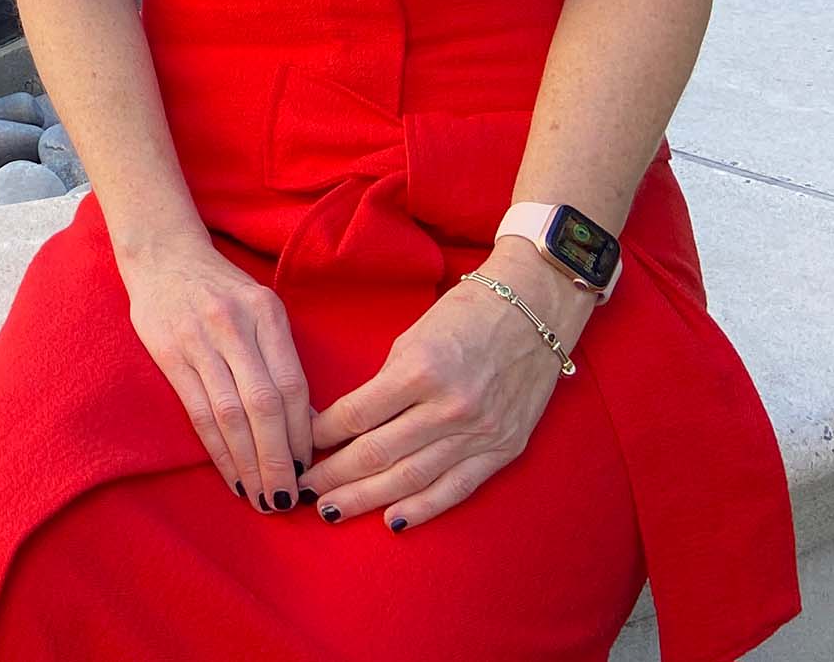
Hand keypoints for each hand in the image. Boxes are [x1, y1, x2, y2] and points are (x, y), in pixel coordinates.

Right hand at [118, 236, 314, 511]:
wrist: (162, 254)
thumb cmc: (221, 288)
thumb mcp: (260, 308)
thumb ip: (281, 357)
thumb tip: (308, 424)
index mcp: (266, 312)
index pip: (292, 385)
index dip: (302, 435)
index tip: (309, 471)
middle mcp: (234, 324)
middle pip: (264, 405)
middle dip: (277, 460)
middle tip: (288, 500)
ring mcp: (199, 339)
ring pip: (230, 414)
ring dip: (249, 463)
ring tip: (263, 498)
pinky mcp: (169, 353)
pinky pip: (198, 412)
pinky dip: (217, 451)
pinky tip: (231, 475)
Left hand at [307, 241, 592, 531]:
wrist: (534, 312)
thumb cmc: (463, 316)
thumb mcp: (412, 339)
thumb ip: (383, 385)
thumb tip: (343, 424)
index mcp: (420, 370)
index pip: (357, 415)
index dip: (322, 436)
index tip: (299, 447)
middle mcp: (449, 407)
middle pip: (378, 453)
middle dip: (335, 476)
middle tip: (301, 489)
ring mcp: (479, 432)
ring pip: (412, 478)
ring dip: (367, 498)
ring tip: (332, 510)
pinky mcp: (503, 449)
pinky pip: (457, 487)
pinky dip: (423, 508)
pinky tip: (392, 521)